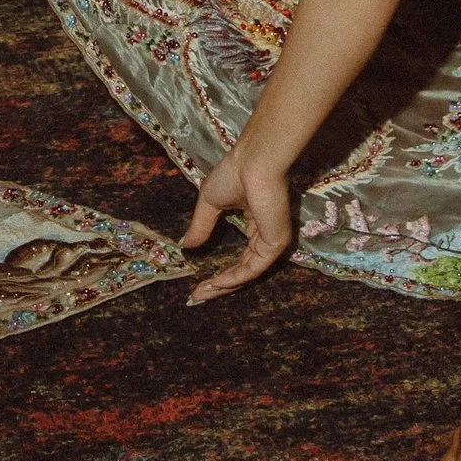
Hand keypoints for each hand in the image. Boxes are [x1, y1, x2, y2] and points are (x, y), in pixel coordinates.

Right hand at [180, 144, 294, 304]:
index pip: (239, 257)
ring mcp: (270, 241)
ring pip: (246, 273)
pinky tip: (216, 283)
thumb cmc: (234, 174)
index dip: (219, 271)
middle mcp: (263, 235)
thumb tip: (186, 247)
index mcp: (253, 224)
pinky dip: (234, 278)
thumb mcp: (209, 203)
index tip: (196, 283)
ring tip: (201, 294)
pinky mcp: (275, 243)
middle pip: (241, 270)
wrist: (253, 163)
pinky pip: (253, 268)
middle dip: (218, 285)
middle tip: (196, 296)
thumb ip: (201, 226)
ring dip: (223, 286)